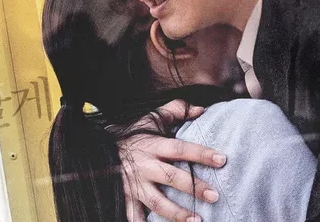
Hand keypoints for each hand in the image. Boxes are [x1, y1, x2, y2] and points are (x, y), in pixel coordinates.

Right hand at [119, 99, 226, 221]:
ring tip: (197, 221)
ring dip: (177, 213)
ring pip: (157, 202)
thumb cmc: (130, 133)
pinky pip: (134, 215)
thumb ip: (176, 111)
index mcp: (154, 145)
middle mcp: (145, 166)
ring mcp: (135, 184)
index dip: (201, 154)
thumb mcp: (150, 118)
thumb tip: (201, 109)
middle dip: (193, 187)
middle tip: (214, 196)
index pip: (181, 149)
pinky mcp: (125, 197)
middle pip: (171, 177)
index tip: (222, 159)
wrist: (98, 146)